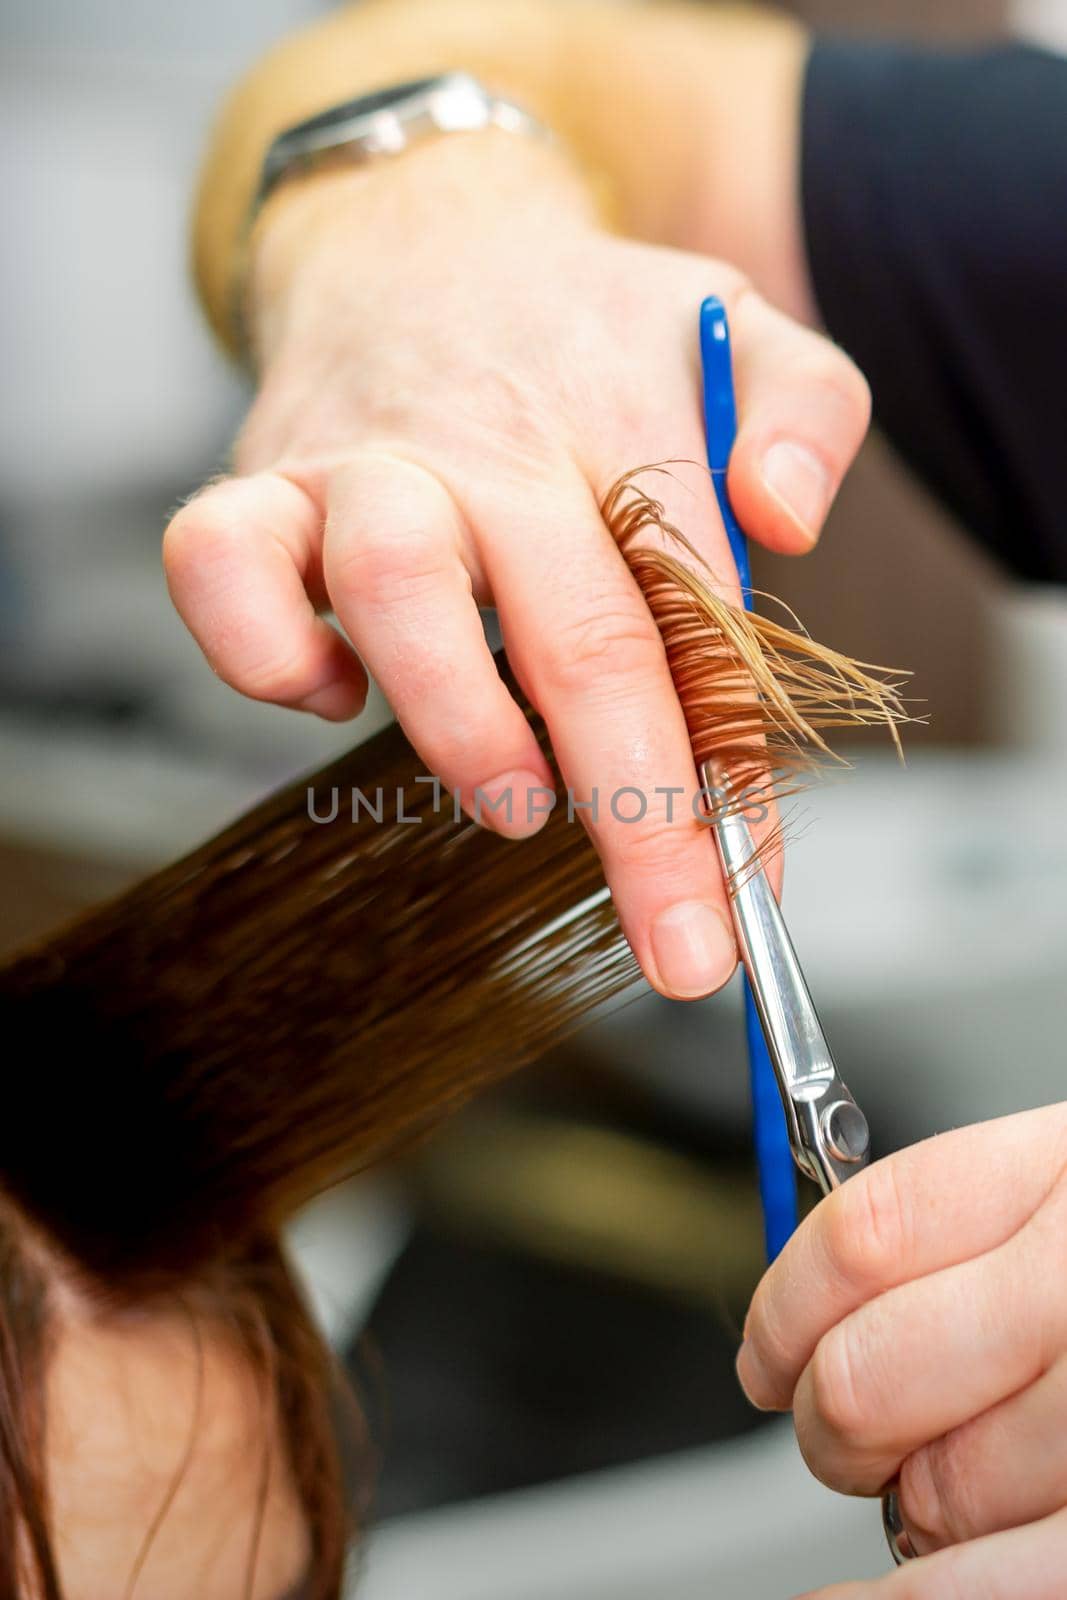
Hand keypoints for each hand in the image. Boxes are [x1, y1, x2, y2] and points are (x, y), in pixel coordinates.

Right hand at [165, 131, 868, 1000]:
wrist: (427, 231)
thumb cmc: (589, 328)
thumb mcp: (738, 330)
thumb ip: (808, 413)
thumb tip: (787, 524)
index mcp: (627, 423)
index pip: (703, 616)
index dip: (729, 772)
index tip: (749, 893)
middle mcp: (495, 445)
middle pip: (576, 631)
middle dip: (635, 813)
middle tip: (674, 938)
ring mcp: (369, 462)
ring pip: (395, 586)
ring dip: (462, 722)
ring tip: (515, 802)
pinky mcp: (262, 480)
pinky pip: (219, 562)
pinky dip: (260, 651)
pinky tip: (328, 691)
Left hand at [737, 1104, 1066, 1596]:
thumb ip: (961, 1230)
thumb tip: (807, 1305)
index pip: (866, 1235)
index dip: (786, 1306)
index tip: (767, 1351)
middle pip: (873, 1376)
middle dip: (829, 1423)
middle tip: (841, 1432)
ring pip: (937, 1493)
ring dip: (913, 1506)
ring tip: (951, 1485)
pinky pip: (1000, 1585)